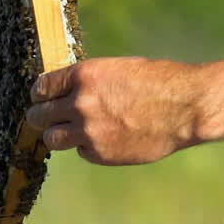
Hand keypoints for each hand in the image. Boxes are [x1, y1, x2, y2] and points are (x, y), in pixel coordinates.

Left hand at [25, 56, 223, 164]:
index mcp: (84, 75)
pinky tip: (105, 139)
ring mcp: (88, 131)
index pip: (42, 87)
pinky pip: (81, 152)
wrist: (184, 108)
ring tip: (69, 132)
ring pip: (52, 139)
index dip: (41, 93)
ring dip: (58, 135)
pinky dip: (87, 147)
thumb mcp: (118, 70)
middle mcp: (80, 103)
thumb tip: (68, 92)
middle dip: (40, 116)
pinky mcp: (100, 154)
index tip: (42, 97)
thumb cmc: (157, 82)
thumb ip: (90, 82)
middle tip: (44, 118)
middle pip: (39, 116)